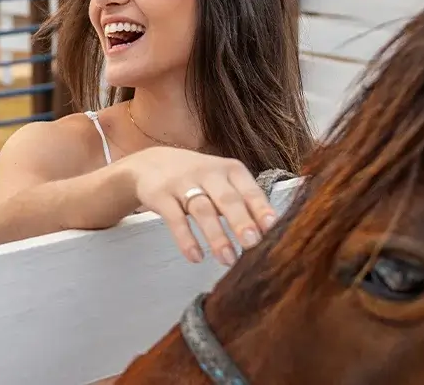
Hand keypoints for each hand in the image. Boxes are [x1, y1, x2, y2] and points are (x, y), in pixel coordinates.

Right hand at [112, 147, 276, 265]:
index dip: (261, 209)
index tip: (272, 228)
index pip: (249, 189)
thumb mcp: (221, 182)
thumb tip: (269, 233)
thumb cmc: (197, 178)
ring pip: (202, 210)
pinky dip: (186, 239)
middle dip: (241, 222)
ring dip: (216, 236)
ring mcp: (183, 183)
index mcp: (230, 170)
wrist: (150, 164)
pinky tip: (196, 256)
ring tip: (227, 260)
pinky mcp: (161, 195)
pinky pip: (175, 219)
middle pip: (227, 199)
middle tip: (252, 244)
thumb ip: (243, 203)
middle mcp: (209, 173)